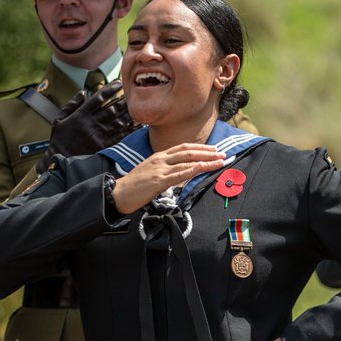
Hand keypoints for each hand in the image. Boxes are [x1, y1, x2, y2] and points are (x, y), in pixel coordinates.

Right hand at [38, 81, 135, 172]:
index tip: (118, 83)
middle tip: (132, 94)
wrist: (61, 160)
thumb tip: (82, 92)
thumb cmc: (59, 140)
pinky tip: (137, 124)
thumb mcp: (59, 119)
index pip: (98, 98)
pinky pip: (120, 135)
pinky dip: (130, 129)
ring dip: (128, 112)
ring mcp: (99, 134)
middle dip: (123, 100)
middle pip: (112, 108)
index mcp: (81, 114)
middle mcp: (92, 122)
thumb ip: (71, 105)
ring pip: (118, 120)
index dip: (109, 89)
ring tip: (135, 106)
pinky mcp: (104, 145)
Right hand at [110, 143, 225, 214]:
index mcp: (159, 156)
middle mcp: (160, 159)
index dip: (200, 147)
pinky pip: (178, 174)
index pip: (183, 148)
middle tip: (222, 153)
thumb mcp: (150, 172)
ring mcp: (159, 170)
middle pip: (188, 152)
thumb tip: (178, 172)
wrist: (118, 193)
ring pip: (187, 162)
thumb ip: (164, 169)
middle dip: (207, 152)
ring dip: (206, 161)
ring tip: (220, 161)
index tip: (213, 149)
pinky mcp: (158, 181)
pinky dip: (191, 170)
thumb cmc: (134, 186)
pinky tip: (202, 167)